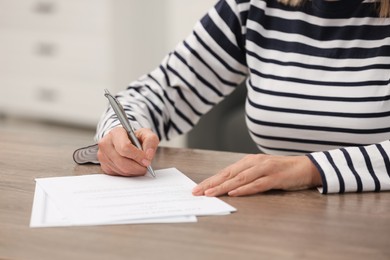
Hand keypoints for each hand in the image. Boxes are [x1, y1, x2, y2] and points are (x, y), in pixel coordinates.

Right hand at [97, 127, 158, 175]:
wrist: (125, 142)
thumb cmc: (135, 138)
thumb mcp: (146, 134)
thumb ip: (150, 141)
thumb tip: (148, 155)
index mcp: (116, 133)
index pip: (125, 147)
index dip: (138, 156)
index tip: (147, 160)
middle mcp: (106, 143)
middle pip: (122, 162)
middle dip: (137, 167)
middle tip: (145, 166)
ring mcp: (103, 155)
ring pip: (121, 170)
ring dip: (134, 171)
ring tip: (139, 165)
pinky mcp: (104, 166)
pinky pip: (118, 175)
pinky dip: (128, 174)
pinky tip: (132, 167)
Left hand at [192, 154, 321, 196]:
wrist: (306, 167)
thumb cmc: (280, 170)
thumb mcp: (260, 170)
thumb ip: (245, 175)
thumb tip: (227, 186)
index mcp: (248, 161)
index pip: (225, 171)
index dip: (211, 180)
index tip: (198, 187)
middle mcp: (254, 163)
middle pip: (229, 174)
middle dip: (211, 183)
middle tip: (198, 191)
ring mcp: (265, 169)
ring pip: (240, 179)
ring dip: (224, 186)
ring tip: (211, 193)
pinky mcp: (275, 177)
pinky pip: (257, 184)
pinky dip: (245, 189)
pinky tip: (234, 193)